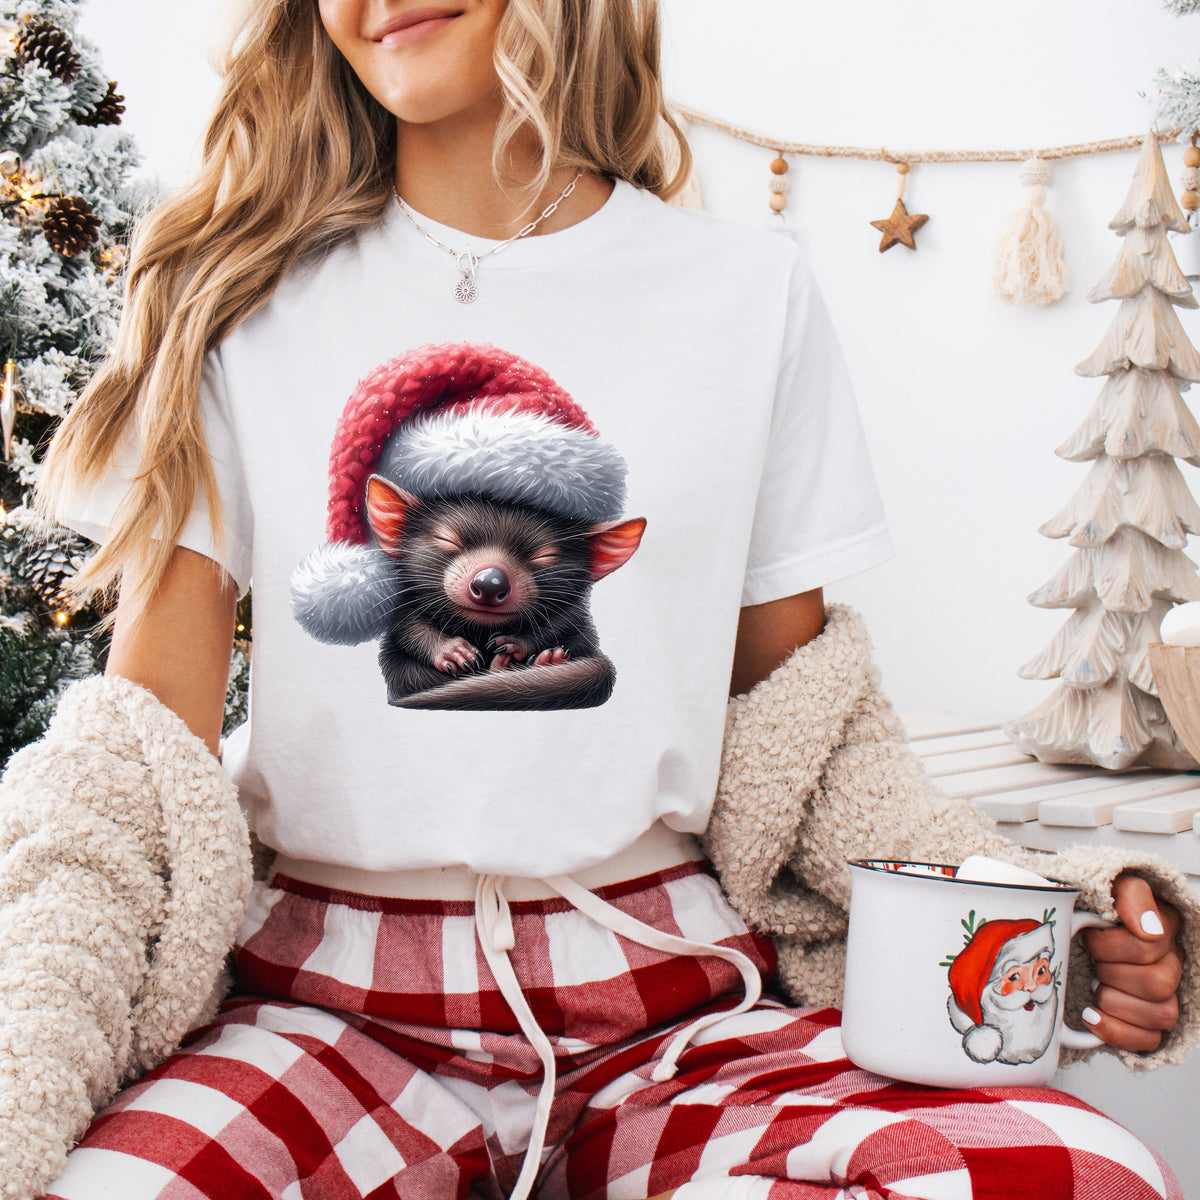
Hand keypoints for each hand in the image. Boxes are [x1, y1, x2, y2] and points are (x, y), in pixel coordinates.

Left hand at [1079, 872, 1183, 1051]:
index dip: (1109, 944)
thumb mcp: (1110, 886)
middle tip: (1090, 960)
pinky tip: (1092, 1015)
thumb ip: (1131, 893)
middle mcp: (1170, 963)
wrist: (1075, 931)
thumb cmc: (1093, 908)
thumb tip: (1147, 927)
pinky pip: (1148, 1040)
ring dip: (1114, 1001)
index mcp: (1164, 927)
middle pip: (1158, 983)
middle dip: (1110, 971)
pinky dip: (1116, 1031)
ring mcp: (1162, 996)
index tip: (1089, 935)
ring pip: (1161, 1014)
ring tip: (1092, 984)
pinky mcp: (1146, 1023)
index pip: (1150, 946)